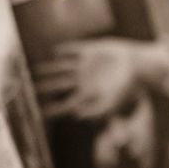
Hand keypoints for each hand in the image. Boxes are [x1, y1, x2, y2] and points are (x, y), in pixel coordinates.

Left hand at [34, 38, 168, 120]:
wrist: (140, 66)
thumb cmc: (128, 88)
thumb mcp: (112, 102)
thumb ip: (95, 112)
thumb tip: (76, 116)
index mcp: (87, 95)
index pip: (65, 104)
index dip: (52, 109)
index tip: (38, 113)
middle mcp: (83, 81)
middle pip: (58, 86)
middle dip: (44, 88)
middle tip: (28, 90)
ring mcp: (85, 66)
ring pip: (61, 69)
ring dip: (48, 70)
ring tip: (34, 70)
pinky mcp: (91, 51)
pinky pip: (73, 51)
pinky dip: (64, 51)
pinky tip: (55, 51)